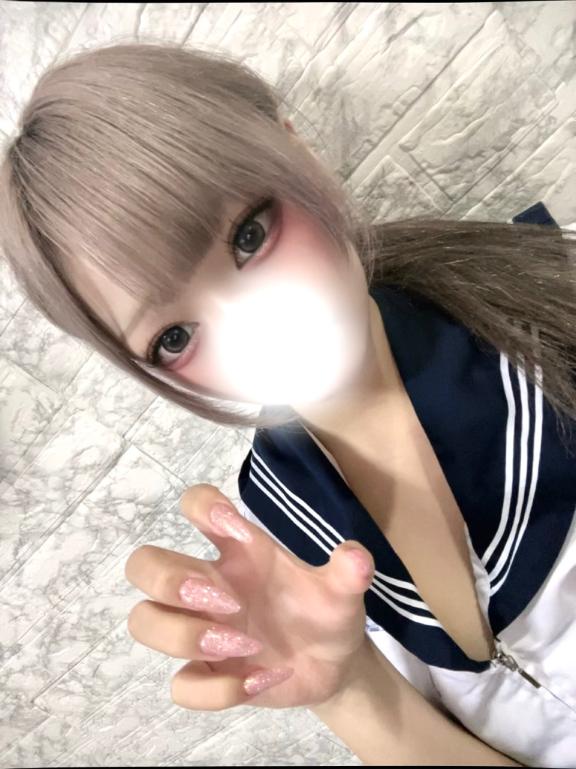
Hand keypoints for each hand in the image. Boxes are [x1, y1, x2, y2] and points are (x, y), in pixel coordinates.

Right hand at [124, 483, 375, 710]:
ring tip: (247, 645)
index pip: (194, 505)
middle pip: (143, 565)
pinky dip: (217, 689)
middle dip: (170, 580)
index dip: (201, 506)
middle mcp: (209, 584)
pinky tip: (259, 682)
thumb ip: (348, 573)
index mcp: (238, 552)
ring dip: (186, 635)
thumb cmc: (325, 614)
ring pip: (144, 621)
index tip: (232, 526)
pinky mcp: (208, 674)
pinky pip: (180, 684)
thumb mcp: (343, 592)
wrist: (335, 666)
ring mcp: (201, 630)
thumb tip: (357, 558)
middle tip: (227, 602)